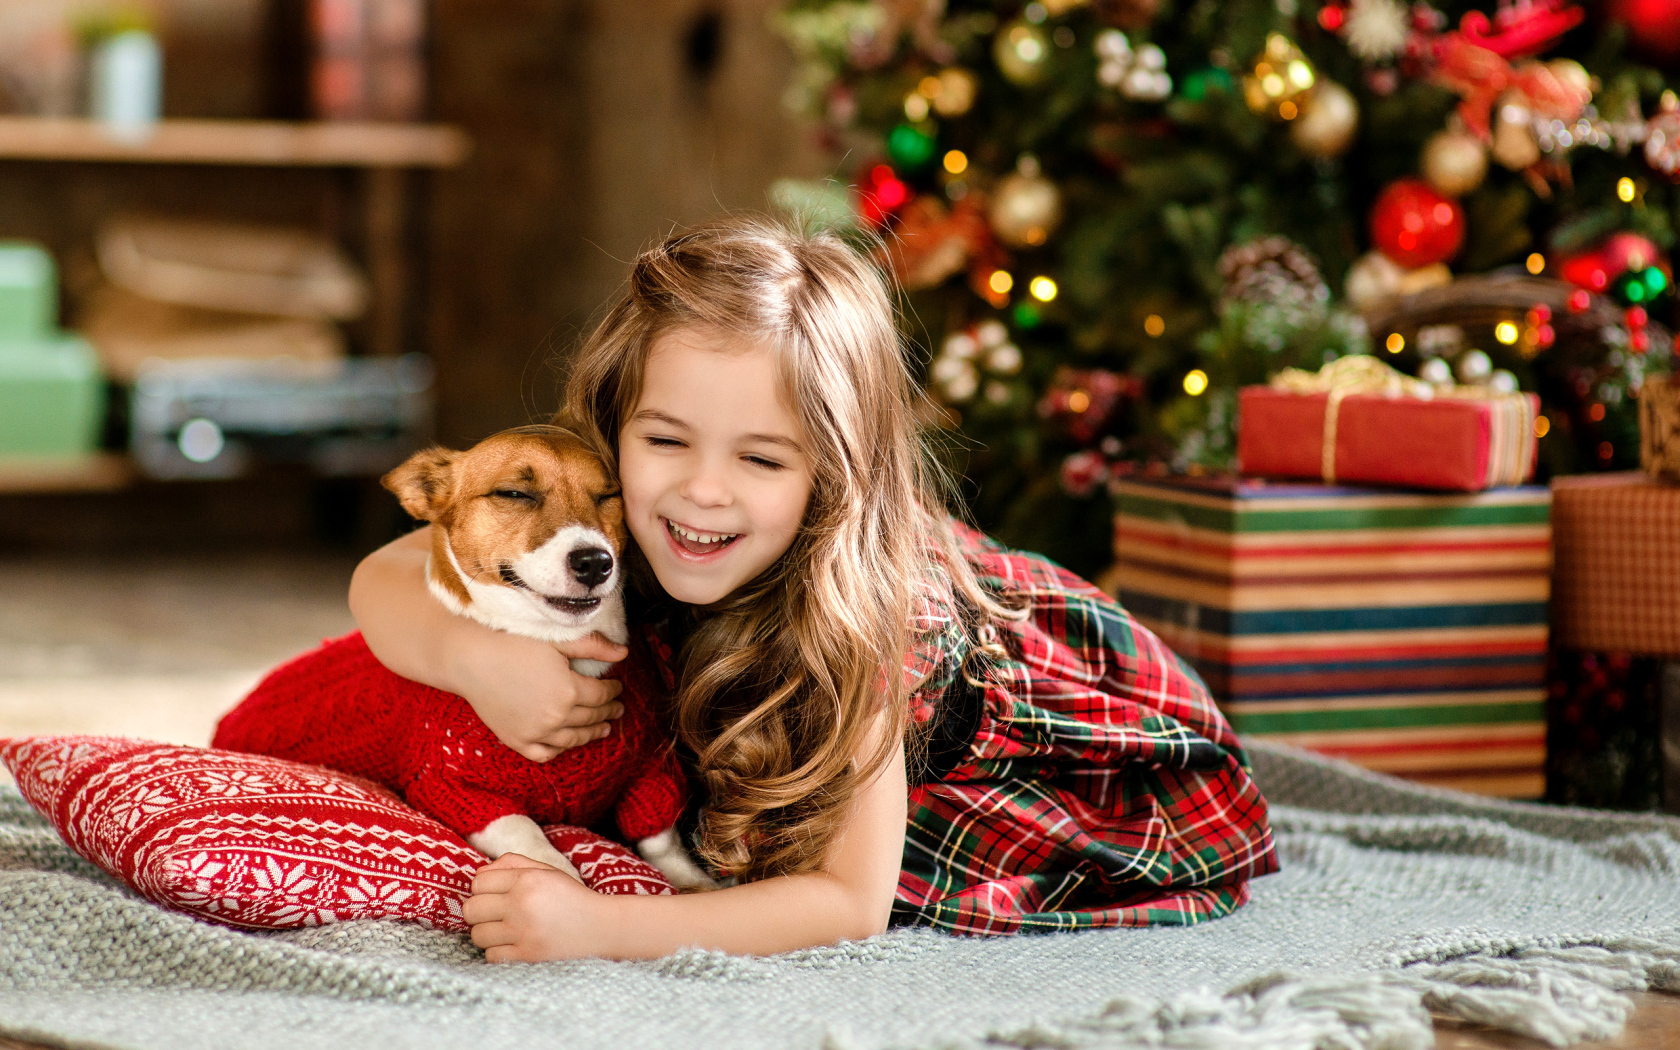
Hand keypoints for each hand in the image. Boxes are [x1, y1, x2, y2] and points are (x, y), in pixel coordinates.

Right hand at [448, 626, 628, 762]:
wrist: (470, 660)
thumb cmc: (513, 643)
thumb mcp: (557, 640)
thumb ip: (592, 647)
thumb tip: (624, 653)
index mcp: (569, 690)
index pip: (602, 695)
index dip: (613, 691)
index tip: (618, 687)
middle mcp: (556, 716)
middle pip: (591, 717)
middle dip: (608, 712)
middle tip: (617, 709)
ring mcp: (536, 732)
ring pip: (573, 739)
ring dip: (591, 734)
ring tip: (603, 729)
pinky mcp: (517, 740)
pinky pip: (544, 753)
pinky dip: (558, 750)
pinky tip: (567, 743)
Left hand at [466, 853, 609, 961]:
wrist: (601, 928)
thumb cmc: (570, 897)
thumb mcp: (547, 871)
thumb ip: (512, 864)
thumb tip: (478, 874)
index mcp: (526, 880)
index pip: (478, 882)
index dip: (482, 888)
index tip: (495, 894)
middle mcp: (521, 904)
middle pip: (471, 909)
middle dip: (479, 911)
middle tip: (496, 913)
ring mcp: (523, 933)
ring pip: (477, 935)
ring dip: (487, 933)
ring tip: (505, 930)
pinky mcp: (527, 956)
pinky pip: (490, 956)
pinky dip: (498, 952)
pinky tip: (513, 945)